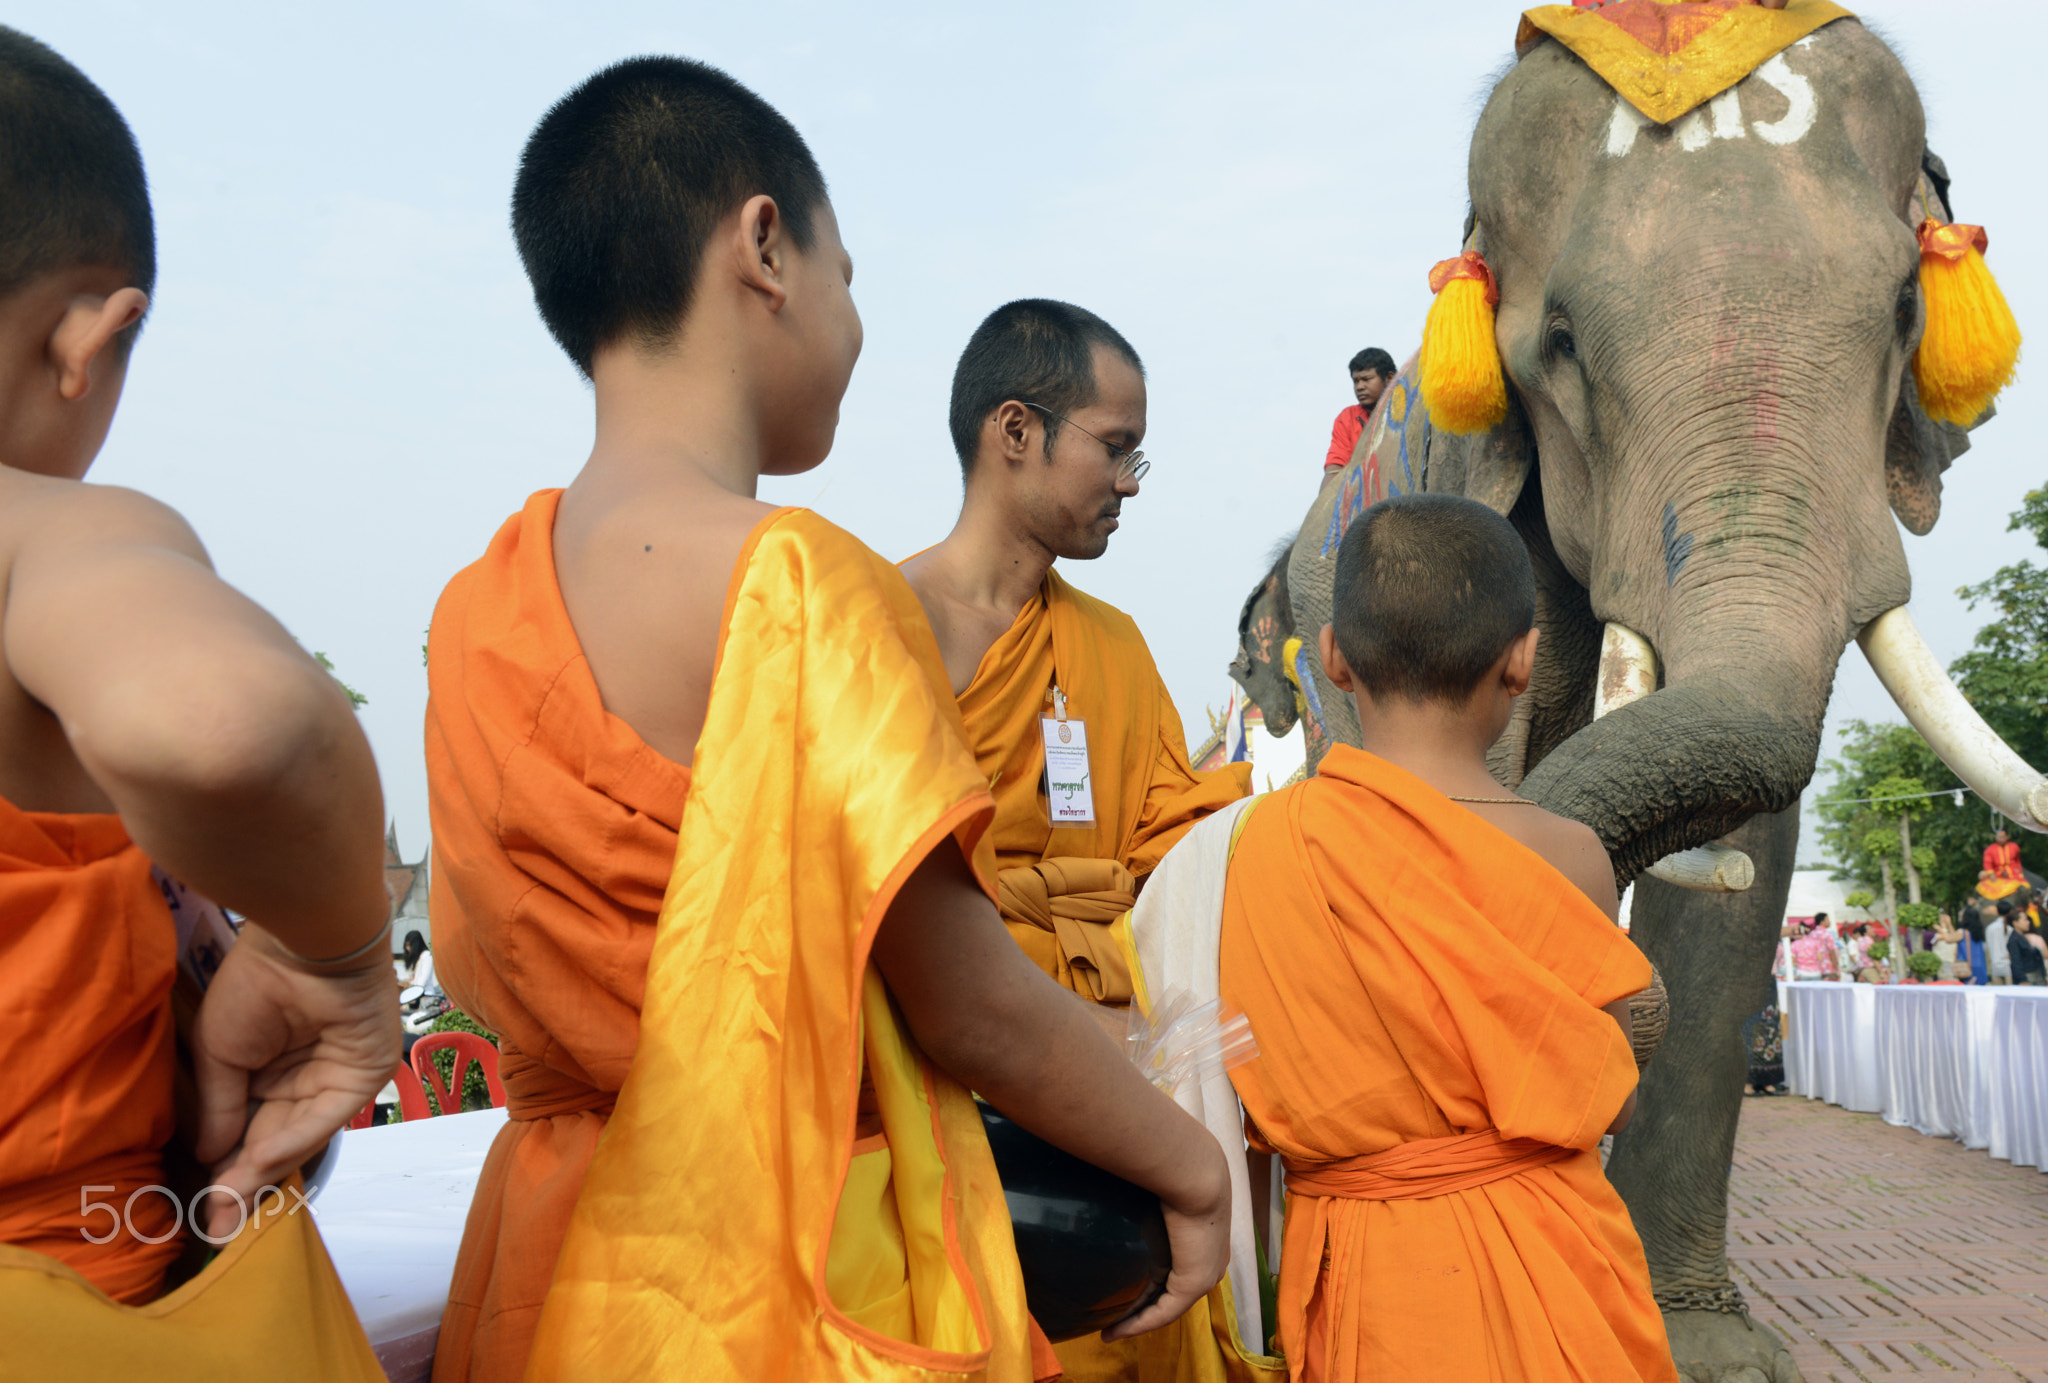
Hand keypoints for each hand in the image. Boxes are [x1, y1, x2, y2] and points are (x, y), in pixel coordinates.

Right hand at [190, 924, 400, 1236]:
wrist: (300, 944)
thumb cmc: (256, 987)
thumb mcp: (220, 1053)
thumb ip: (221, 1108)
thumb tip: (211, 1158)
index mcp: (271, 1071)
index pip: (250, 1132)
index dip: (228, 1170)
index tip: (205, 1209)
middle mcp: (306, 1080)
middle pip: (275, 1143)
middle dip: (246, 1185)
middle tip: (217, 1226)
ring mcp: (337, 1079)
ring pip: (299, 1136)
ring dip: (263, 1170)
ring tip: (228, 1203)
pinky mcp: (365, 1074)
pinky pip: (326, 1115)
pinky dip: (292, 1139)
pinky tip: (256, 1160)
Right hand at [1101, 1144, 1231, 1341]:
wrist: (1194, 1170)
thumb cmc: (1172, 1166)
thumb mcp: (1155, 1182)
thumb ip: (1139, 1187)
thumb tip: (1110, 1173)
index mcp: (1203, 1237)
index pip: (1175, 1268)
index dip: (1149, 1282)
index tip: (1124, 1288)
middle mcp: (1208, 1261)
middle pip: (1169, 1294)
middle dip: (1140, 1309)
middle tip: (1111, 1321)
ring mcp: (1204, 1274)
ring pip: (1165, 1307)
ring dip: (1136, 1322)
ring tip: (1108, 1332)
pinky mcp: (1193, 1284)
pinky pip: (1162, 1312)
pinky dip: (1137, 1324)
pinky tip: (1114, 1331)